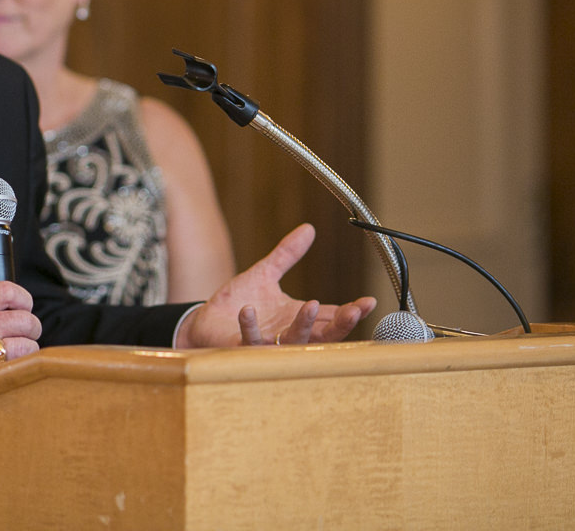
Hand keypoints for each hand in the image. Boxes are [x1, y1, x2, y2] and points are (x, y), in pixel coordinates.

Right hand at [0, 281, 41, 409]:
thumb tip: (9, 310)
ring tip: (19, 352)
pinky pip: (11, 371)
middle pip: (23, 320)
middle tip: (27, 332)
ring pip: (25, 347)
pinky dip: (15, 370)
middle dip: (31, 327)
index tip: (25, 305)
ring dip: (27, 350)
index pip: (6, 291)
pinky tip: (7, 369)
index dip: (24, 298)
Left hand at [175, 223, 376, 348]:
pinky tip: (249, 310)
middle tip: (356, 311)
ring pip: (292, 341)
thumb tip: (308, 228)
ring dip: (303, 325)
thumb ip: (286, 254)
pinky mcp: (242, 347)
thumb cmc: (237, 302)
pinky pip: (249, 339)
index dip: (351, 310)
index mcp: (295, 317)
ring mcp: (266, 344)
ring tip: (310, 304)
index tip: (369, 302)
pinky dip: (250, 326)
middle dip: (340, 324)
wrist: (205, 321)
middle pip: (322, 334)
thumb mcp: (265, 273)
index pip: (330, 316)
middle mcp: (286, 334)